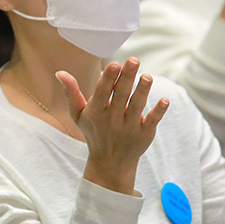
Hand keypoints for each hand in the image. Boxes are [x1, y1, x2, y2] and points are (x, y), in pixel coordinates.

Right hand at [58, 59, 169, 195]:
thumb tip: (60, 72)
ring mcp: (129, 127)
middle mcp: (112, 120)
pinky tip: (165, 100)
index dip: (108, 78)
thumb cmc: (94, 132)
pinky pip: (152, 121)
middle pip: (121, 95)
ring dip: (142, 91)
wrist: (110, 163)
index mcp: (96, 112)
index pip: (102, 92)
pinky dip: (158, 112)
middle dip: (127, 77)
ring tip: (147, 76)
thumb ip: (71, 93)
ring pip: (137, 106)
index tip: (114, 64)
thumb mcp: (78, 115)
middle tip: (134, 60)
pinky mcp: (144, 134)